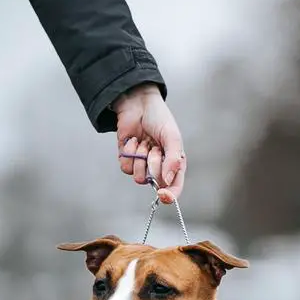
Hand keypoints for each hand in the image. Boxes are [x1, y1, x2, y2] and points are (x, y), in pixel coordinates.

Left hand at [113, 84, 185, 202]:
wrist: (138, 103)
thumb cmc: (159, 119)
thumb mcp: (172, 137)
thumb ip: (173, 160)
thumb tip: (167, 181)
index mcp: (174, 163)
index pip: (174, 187)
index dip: (170, 195)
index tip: (164, 195)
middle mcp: (158, 167)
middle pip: (155, 182)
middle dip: (154, 164)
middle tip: (154, 147)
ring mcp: (142, 164)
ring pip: (139, 177)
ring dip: (141, 158)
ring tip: (144, 142)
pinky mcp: (128, 158)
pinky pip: (126, 167)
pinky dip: (129, 153)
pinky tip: (133, 140)